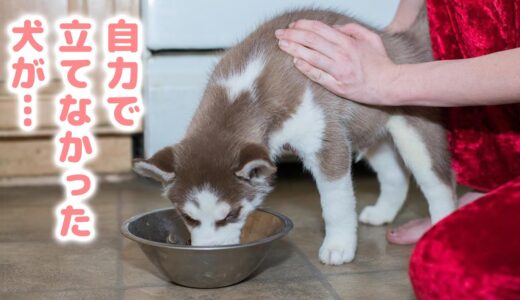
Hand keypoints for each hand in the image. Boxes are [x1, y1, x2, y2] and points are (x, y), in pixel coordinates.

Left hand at [275, 20, 401, 104]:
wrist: (389, 85)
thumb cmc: (380, 63)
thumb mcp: (370, 39)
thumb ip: (352, 29)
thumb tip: (334, 28)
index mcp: (348, 42)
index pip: (319, 29)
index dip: (303, 26)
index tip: (292, 26)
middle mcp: (342, 55)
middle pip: (311, 41)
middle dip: (292, 35)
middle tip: (279, 34)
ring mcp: (339, 71)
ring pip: (311, 57)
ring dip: (293, 49)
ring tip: (281, 45)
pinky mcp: (337, 86)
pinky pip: (317, 75)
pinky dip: (305, 68)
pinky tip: (295, 62)